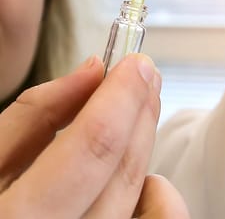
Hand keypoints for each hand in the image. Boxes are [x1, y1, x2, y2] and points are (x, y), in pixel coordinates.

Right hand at [0, 54, 188, 217]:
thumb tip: (92, 72)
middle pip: (124, 173)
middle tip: (146, 75)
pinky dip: (155, 195)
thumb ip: (33, 114)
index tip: (136, 63)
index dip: (121, 98)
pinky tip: (143, 172)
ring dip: (144, 142)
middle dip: (140, 113)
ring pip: (137, 196)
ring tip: (142, 105)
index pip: (91, 149)